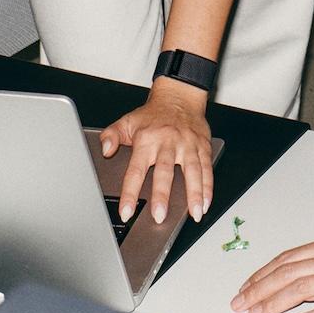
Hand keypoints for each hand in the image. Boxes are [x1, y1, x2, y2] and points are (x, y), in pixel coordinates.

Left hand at [100, 77, 212, 225]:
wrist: (179, 96)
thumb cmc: (153, 114)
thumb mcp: (127, 121)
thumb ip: (111, 136)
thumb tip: (105, 150)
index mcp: (146, 140)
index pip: (135, 171)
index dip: (130, 193)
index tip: (127, 211)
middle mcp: (168, 143)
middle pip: (165, 172)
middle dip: (162, 195)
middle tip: (160, 216)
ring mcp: (187, 144)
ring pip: (192, 171)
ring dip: (194, 193)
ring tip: (194, 214)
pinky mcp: (202, 146)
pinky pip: (207, 167)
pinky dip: (208, 186)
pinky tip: (206, 202)